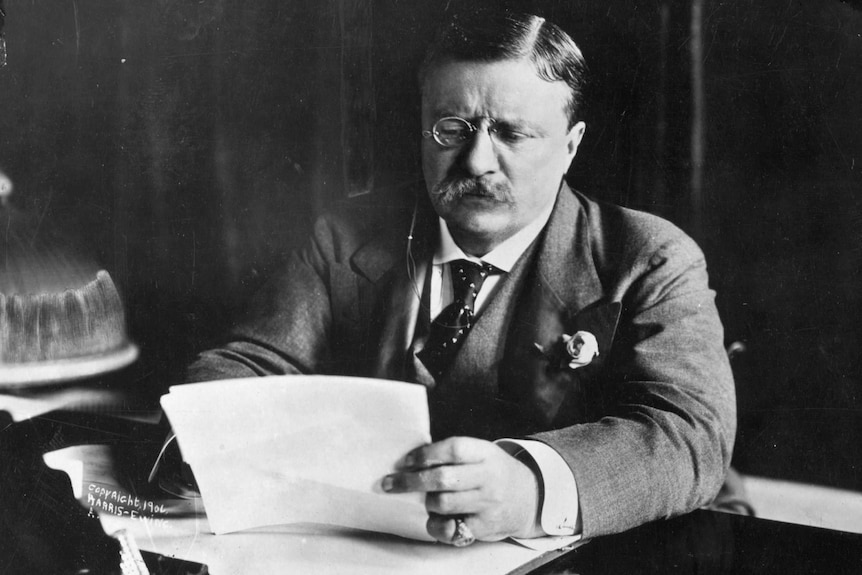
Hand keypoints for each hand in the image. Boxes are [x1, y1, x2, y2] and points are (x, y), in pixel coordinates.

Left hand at [381, 437, 543, 543]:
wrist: (529, 497)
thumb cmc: (493, 472)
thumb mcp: (482, 453)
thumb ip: (454, 455)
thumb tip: (410, 460)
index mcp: (485, 453)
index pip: (453, 449)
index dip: (425, 454)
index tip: (404, 461)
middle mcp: (488, 477)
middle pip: (442, 479)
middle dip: (410, 481)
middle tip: (388, 483)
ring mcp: (487, 503)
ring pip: (442, 504)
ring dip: (427, 502)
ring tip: (428, 499)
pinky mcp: (484, 526)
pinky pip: (450, 528)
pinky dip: (436, 524)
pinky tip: (435, 519)